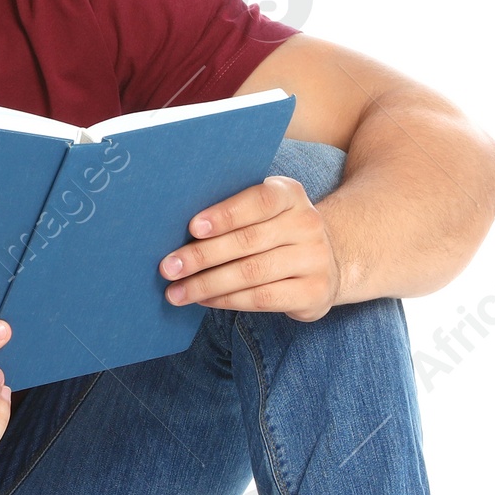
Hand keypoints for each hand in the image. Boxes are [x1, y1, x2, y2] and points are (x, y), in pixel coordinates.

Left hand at [157, 176, 340, 321]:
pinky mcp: (314, 292)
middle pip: (248, 241)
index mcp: (291, 195)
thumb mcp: (263, 213)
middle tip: (168, 267)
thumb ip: (232, 214)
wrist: (325, 262)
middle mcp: (308, 224)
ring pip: (251, 273)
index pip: (259, 200)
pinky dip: (227, 300)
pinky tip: (203, 300)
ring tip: (176, 292)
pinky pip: (261, 298)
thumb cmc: (274, 233)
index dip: (225, 215)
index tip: (192, 228)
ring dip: (207, 284)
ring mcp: (315, 259)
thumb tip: (178, 231)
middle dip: (202, 256)